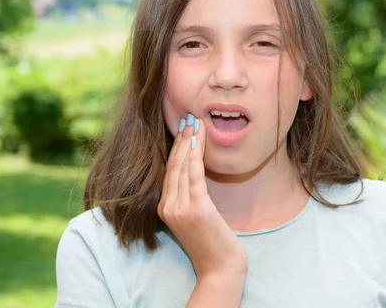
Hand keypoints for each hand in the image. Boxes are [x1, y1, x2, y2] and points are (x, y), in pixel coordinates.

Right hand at [157, 114, 247, 278]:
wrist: (220, 269)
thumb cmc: (213, 243)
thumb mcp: (197, 216)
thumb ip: (191, 196)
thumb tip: (197, 170)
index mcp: (165, 208)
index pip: (170, 170)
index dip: (177, 148)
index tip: (184, 128)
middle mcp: (167, 206)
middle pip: (174, 165)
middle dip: (182, 138)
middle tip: (190, 117)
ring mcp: (179, 208)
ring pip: (183, 166)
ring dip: (190, 141)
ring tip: (196, 122)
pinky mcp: (196, 209)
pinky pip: (195, 175)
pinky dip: (197, 155)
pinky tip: (199, 139)